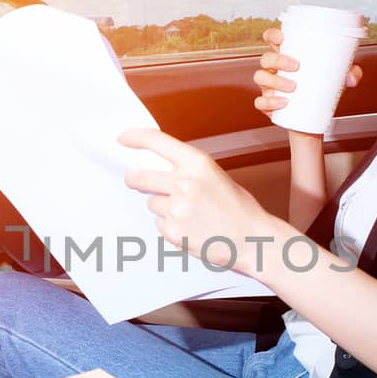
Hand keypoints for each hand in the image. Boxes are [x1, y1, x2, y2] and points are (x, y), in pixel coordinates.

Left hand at [118, 127, 280, 272]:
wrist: (253, 240)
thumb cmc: (239, 209)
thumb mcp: (216, 176)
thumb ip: (188, 170)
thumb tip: (159, 170)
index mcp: (198, 163)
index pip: (156, 141)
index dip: (135, 138)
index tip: (123, 139)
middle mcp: (184, 183)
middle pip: (141, 177)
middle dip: (134, 179)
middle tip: (133, 180)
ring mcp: (176, 209)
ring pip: (152, 204)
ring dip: (163, 208)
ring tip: (190, 215)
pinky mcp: (172, 231)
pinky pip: (159, 224)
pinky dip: (170, 226)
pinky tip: (191, 229)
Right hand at [253, 27, 362, 121]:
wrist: (313, 119)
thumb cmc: (321, 90)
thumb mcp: (337, 79)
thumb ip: (350, 73)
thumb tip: (352, 77)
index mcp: (286, 56)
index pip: (272, 40)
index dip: (272, 35)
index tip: (282, 37)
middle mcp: (274, 69)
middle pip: (266, 58)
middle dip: (278, 59)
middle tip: (297, 66)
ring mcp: (268, 87)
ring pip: (261, 77)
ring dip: (275, 80)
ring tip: (293, 87)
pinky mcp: (267, 104)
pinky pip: (260, 102)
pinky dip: (269, 102)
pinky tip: (283, 103)